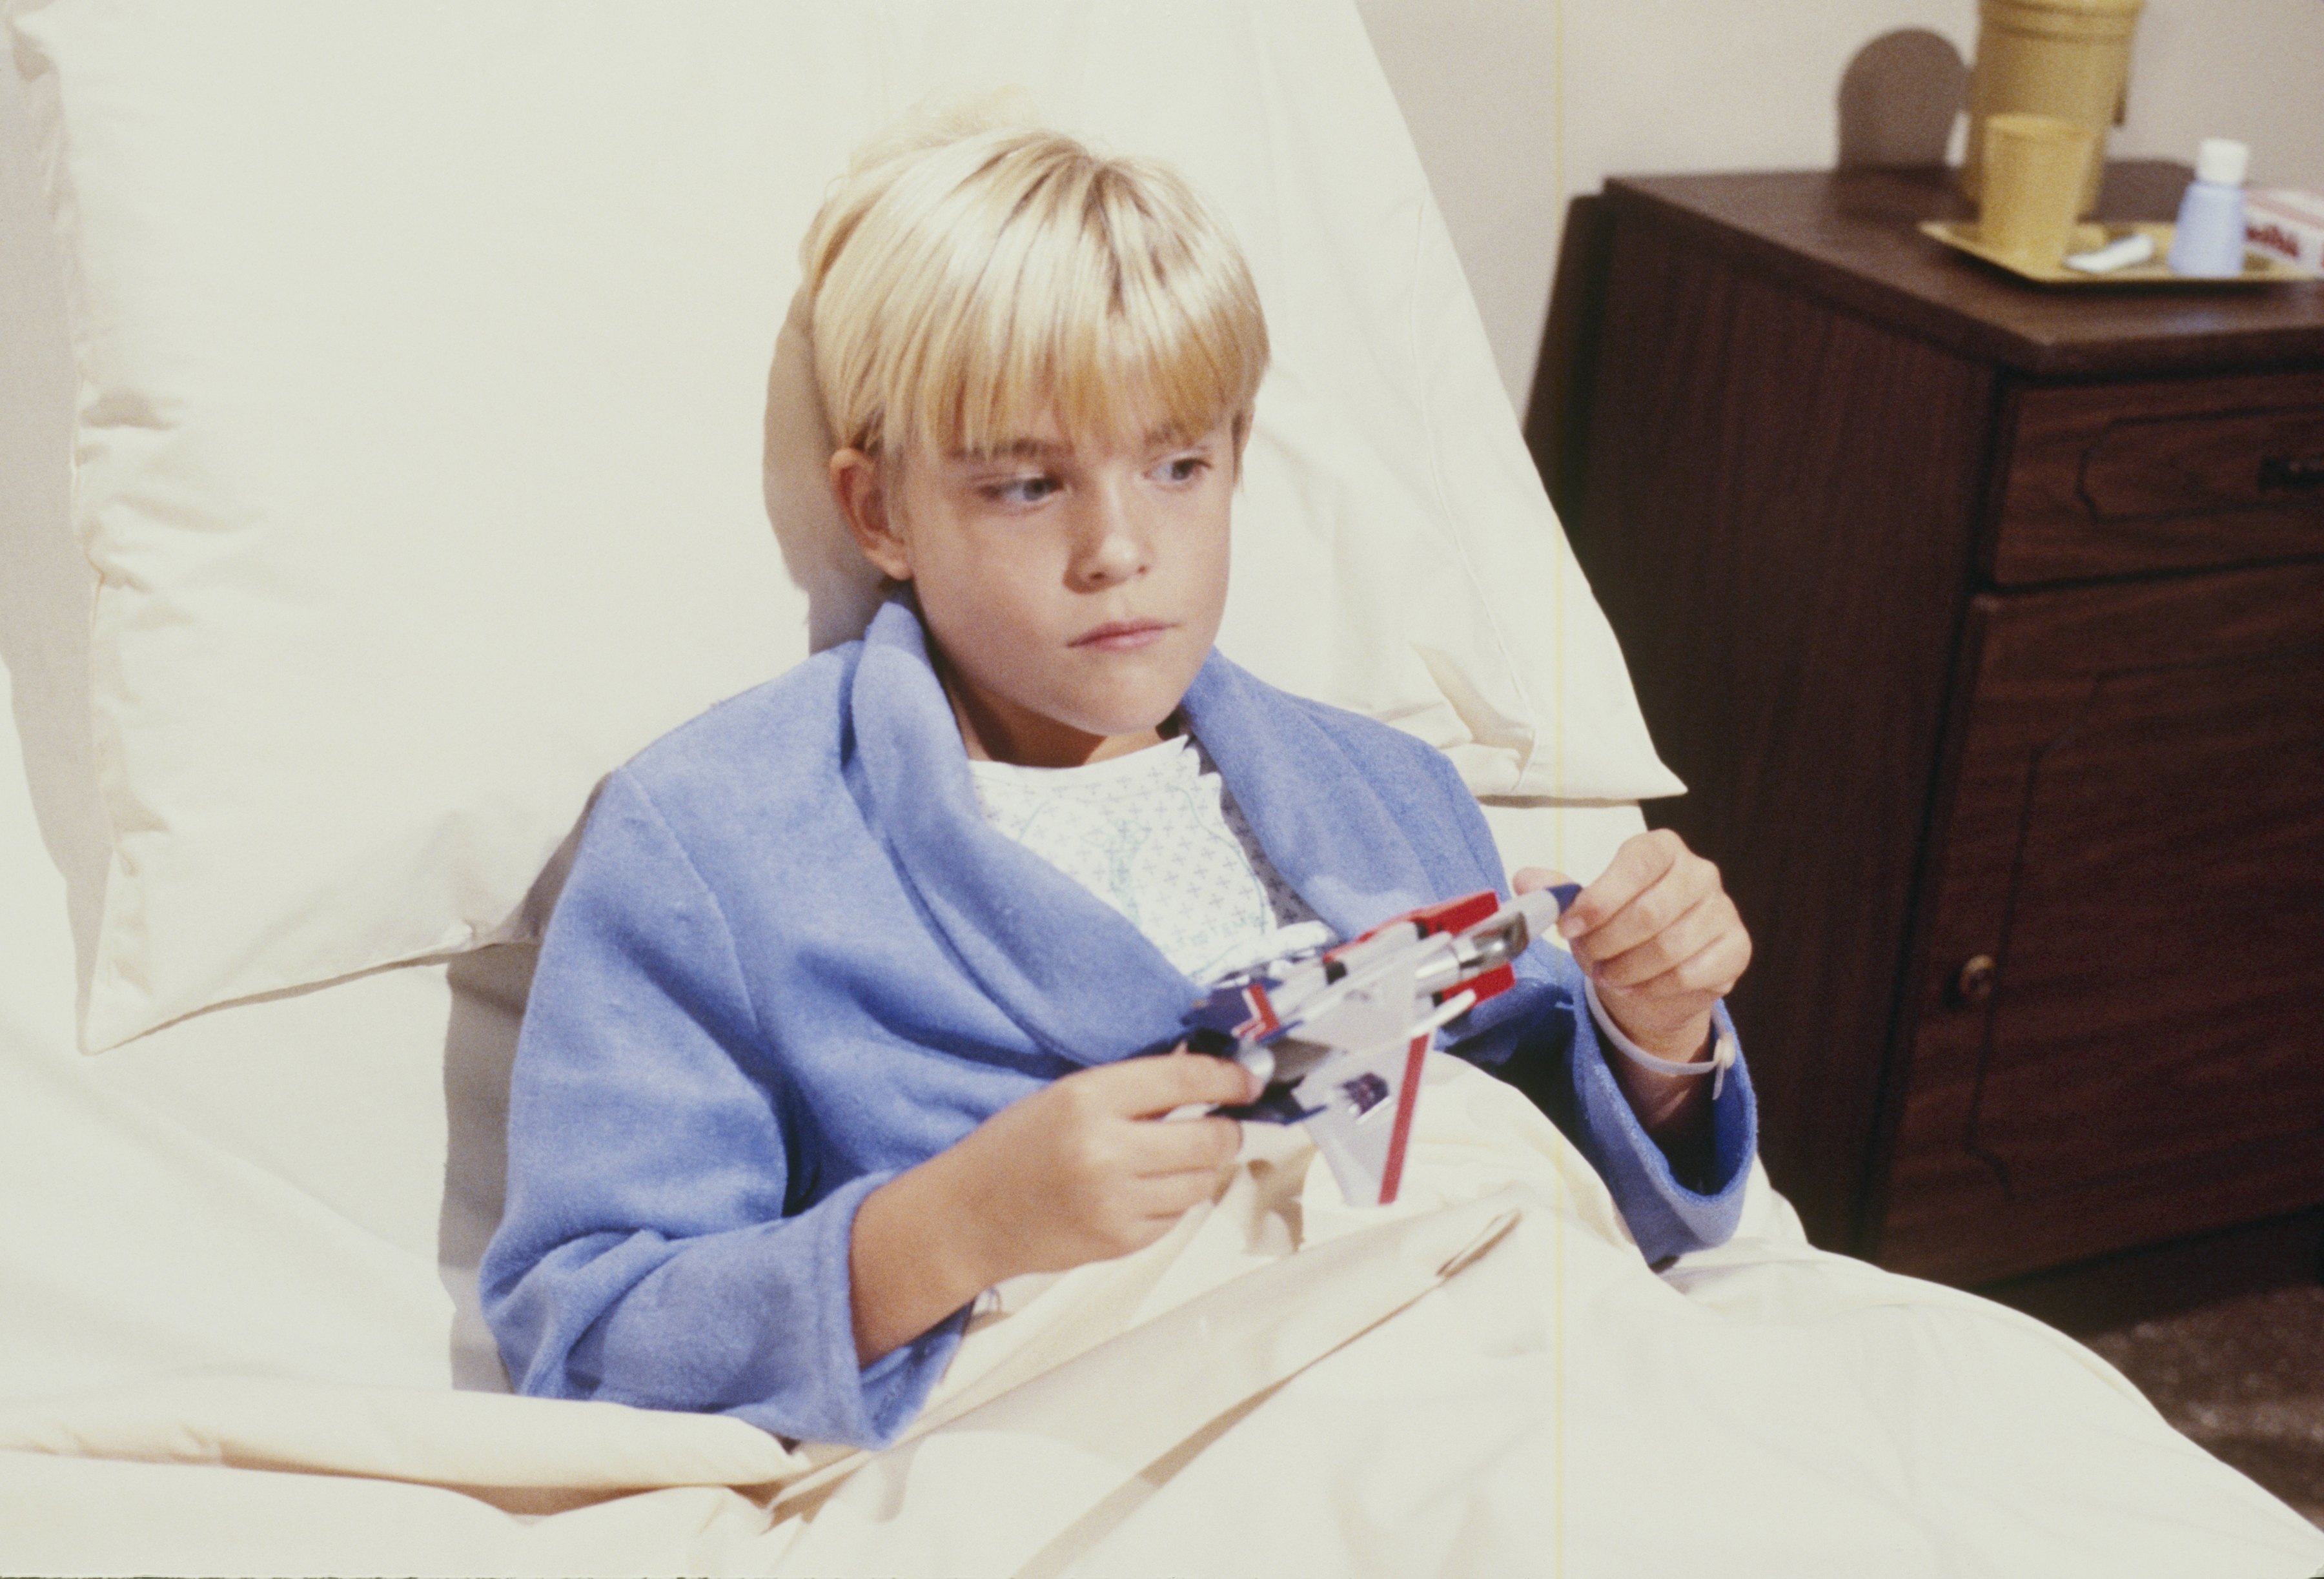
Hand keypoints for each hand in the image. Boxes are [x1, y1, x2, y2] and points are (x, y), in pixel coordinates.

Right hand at [947, 1051, 1256, 1276]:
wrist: (971, 1216)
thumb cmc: (1018, 1144)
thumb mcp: (1068, 1095)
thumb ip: (1133, 1088)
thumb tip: (1205, 1076)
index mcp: (1089, 1100)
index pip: (1186, 1081)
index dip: (1230, 1078)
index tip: (1248, 1080)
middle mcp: (1107, 1152)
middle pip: (1210, 1139)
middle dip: (1228, 1129)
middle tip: (1224, 1123)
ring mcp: (1116, 1204)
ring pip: (1202, 1181)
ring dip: (1203, 1166)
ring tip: (1178, 1156)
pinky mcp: (1122, 1243)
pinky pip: (1178, 1216)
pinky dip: (1176, 1199)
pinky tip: (1147, 1189)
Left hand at [1515, 829, 1750, 1063]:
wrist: (1655, 980)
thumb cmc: (1618, 934)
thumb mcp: (1586, 912)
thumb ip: (1559, 894)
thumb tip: (1524, 879)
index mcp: (1661, 849)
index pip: (1636, 863)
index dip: (1600, 899)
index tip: (1571, 927)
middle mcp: (1700, 872)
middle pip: (1651, 911)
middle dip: (1609, 942)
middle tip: (1589, 958)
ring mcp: (1723, 910)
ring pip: (1670, 947)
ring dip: (1628, 969)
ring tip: (1607, 974)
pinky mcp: (1736, 948)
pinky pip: (1692, 973)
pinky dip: (1654, 987)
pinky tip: (1634, 987)